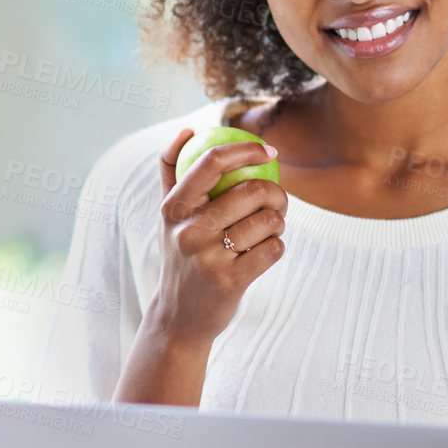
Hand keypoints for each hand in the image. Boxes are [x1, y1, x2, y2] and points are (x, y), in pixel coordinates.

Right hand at [148, 127, 288, 347]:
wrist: (178, 317)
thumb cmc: (180, 256)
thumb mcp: (168, 218)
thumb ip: (171, 172)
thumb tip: (187, 130)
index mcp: (173, 208)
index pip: (211, 161)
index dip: (245, 149)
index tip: (268, 151)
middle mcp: (188, 230)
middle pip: (251, 190)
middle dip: (277, 193)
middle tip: (278, 200)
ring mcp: (208, 258)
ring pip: (268, 221)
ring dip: (279, 223)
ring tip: (269, 230)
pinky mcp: (231, 282)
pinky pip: (273, 249)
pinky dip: (277, 246)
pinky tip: (265, 251)